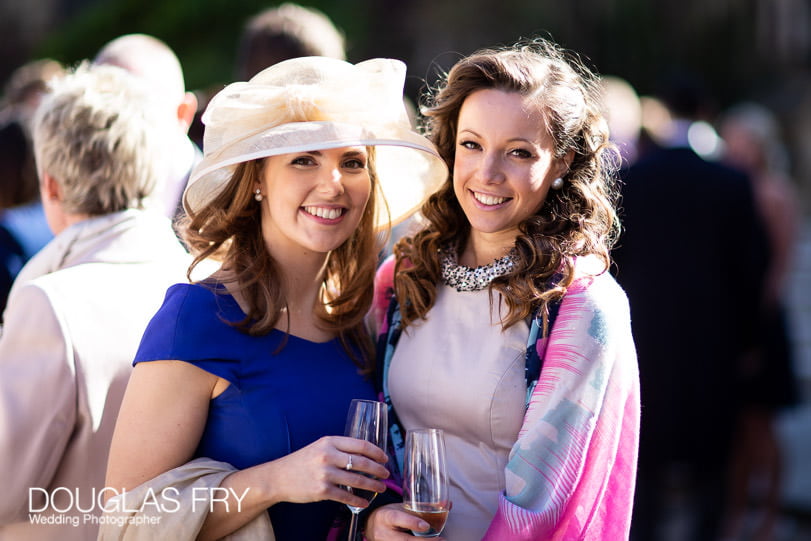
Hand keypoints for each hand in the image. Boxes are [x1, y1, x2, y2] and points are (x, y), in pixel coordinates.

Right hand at [261, 435, 388, 508]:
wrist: (278, 477)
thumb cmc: (301, 461)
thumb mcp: (319, 446)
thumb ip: (338, 448)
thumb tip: (363, 454)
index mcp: (330, 442)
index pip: (361, 445)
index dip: (377, 452)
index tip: (385, 458)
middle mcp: (328, 456)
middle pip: (362, 462)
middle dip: (378, 470)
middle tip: (386, 474)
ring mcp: (325, 474)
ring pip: (357, 480)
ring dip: (373, 485)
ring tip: (380, 488)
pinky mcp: (322, 490)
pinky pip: (346, 496)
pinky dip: (358, 500)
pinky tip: (365, 502)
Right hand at [365, 503, 442, 540]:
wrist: (371, 527)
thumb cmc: (390, 515)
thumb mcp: (401, 508)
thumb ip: (421, 507)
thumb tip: (448, 504)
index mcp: (386, 516)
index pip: (397, 519)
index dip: (411, 522)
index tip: (426, 526)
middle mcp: (384, 533)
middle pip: (404, 540)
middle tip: (440, 540)